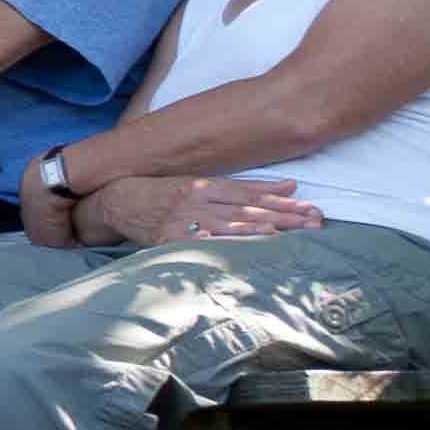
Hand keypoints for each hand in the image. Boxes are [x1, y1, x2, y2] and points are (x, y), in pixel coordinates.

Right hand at [88, 172, 321, 245]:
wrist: (117, 201)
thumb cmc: (163, 193)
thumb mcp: (201, 184)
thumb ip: (243, 188)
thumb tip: (288, 187)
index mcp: (207, 185)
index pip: (253, 195)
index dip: (283, 203)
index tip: (311, 209)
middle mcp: (199, 200)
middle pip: (248, 209)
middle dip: (282, 217)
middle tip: (313, 222)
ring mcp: (183, 219)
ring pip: (227, 224)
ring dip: (257, 228)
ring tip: (284, 232)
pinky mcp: (168, 237)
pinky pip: (195, 241)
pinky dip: (214, 242)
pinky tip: (232, 245)